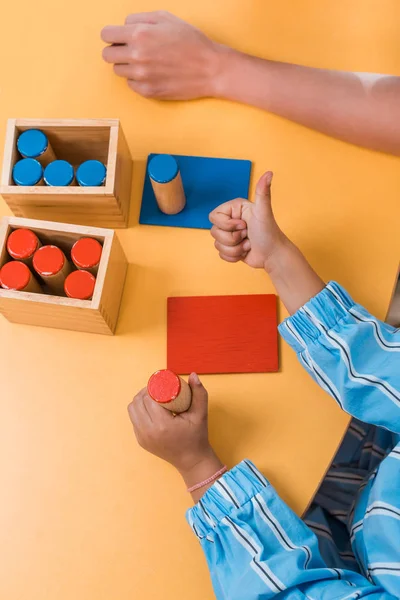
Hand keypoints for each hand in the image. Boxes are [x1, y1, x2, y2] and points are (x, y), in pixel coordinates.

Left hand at [101, 11, 224, 99]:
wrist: (210, 69)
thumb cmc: (191, 41)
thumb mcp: (166, 18)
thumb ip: (140, 19)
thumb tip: (124, 26)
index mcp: (139, 34)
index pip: (106, 35)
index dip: (112, 35)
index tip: (119, 38)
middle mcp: (137, 56)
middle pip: (107, 55)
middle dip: (116, 50)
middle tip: (130, 51)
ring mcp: (141, 76)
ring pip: (118, 70)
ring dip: (127, 65)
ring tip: (145, 62)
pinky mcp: (148, 91)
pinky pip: (130, 84)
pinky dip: (138, 79)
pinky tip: (153, 74)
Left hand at [128, 373, 220, 478]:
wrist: (192, 461)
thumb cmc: (197, 437)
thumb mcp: (201, 414)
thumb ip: (199, 393)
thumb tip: (193, 375)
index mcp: (162, 425)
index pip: (148, 398)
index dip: (152, 387)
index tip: (161, 384)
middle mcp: (148, 432)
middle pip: (137, 402)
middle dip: (145, 392)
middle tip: (157, 388)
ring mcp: (142, 437)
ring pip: (132, 410)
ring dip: (140, 400)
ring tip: (152, 397)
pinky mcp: (140, 440)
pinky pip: (134, 419)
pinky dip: (140, 410)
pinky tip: (150, 408)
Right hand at [209, 171, 286, 269]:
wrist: (273, 255)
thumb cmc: (270, 233)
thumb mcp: (264, 212)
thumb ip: (263, 192)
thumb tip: (269, 173)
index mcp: (235, 209)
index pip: (214, 216)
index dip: (227, 224)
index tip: (243, 225)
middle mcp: (230, 220)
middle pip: (214, 232)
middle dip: (232, 238)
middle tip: (247, 235)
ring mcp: (230, 234)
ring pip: (217, 245)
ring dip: (235, 249)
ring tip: (248, 244)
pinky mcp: (230, 248)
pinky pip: (221, 254)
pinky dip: (233, 256)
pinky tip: (245, 252)